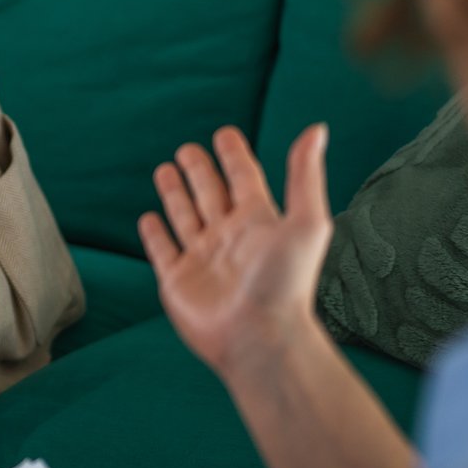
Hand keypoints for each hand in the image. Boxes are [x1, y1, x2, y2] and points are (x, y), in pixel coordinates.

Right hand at [138, 124, 334, 382]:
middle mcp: (229, 236)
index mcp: (259, 220)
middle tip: (187, 149)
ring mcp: (202, 258)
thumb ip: (305, 175)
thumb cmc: (286, 283)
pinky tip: (149, 218)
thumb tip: (317, 128)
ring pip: (184, 216)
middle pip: (210, 193)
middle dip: (199, 170)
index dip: (234, 155)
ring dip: (175, 194)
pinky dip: (155, 233)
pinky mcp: (177, 281)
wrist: (259, 338)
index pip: (244, 177)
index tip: (225, 134)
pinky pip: (162, 250)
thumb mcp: (306, 222)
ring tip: (165, 170)